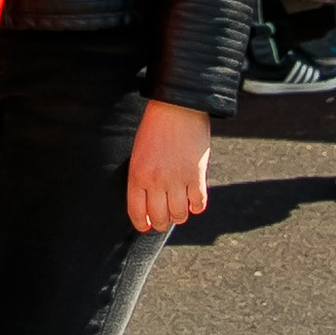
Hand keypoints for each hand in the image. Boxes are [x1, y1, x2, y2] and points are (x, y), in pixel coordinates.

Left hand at [127, 99, 210, 236]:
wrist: (177, 108)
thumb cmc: (155, 129)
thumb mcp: (139, 154)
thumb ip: (143, 178)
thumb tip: (149, 204)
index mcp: (137, 175)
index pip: (137, 212)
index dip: (142, 224)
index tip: (147, 226)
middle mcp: (155, 181)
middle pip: (159, 218)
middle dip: (162, 222)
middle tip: (166, 218)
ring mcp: (177, 180)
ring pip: (179, 215)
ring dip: (180, 215)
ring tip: (181, 208)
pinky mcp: (196, 176)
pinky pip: (198, 204)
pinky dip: (197, 206)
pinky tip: (194, 200)